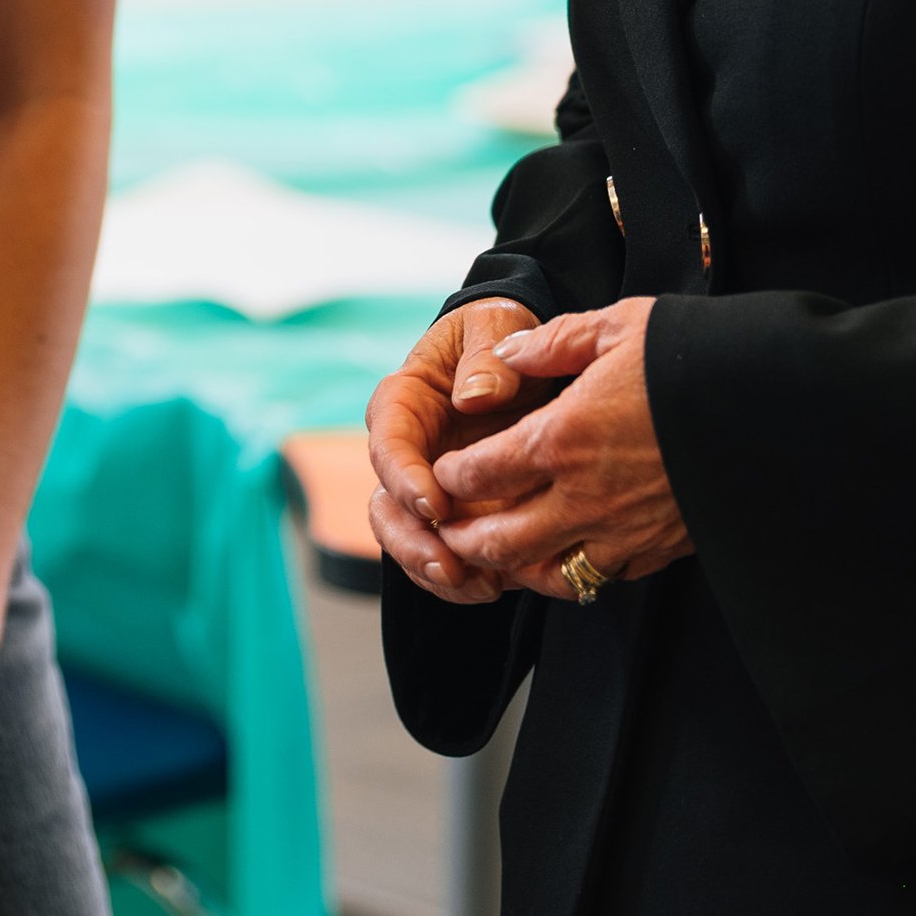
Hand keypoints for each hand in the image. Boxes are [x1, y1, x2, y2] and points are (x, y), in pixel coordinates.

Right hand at [365, 297, 542, 602]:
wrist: (528, 359)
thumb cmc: (500, 334)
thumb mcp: (496, 326)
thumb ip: (488, 357)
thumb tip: (473, 398)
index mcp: (402, 403)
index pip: (388, 444)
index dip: (404, 479)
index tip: (434, 505)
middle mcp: (406, 453)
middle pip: (386, 507)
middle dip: (412, 542)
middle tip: (448, 565)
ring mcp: (427, 489)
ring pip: (409, 541)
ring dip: (435, 570)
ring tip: (478, 587)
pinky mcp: (455, 516)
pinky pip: (445, 556)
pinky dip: (462, 580)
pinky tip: (495, 588)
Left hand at [433, 301, 696, 599]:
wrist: (775, 403)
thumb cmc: (696, 356)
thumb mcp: (620, 326)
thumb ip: (555, 342)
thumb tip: (510, 354)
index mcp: (563, 439)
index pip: (479, 474)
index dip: (450, 476)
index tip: (444, 470)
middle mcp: (586, 497)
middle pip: (500, 541)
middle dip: (463, 538)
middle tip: (447, 529)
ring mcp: (625, 532)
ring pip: (548, 573)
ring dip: (515, 567)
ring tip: (498, 554)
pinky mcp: (662, 549)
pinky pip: (604, 576)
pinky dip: (576, 571)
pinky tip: (569, 553)